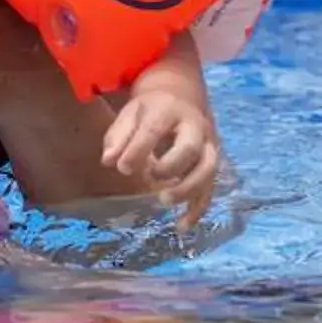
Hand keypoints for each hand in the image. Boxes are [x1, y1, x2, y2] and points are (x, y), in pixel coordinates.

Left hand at [101, 88, 222, 222]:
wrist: (182, 96)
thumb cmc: (151, 110)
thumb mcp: (130, 113)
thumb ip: (118, 136)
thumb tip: (109, 161)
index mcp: (169, 110)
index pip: (155, 129)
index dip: (139, 149)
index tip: (123, 168)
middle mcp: (194, 127)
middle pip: (190, 148)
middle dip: (170, 167)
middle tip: (150, 178)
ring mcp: (208, 145)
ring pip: (207, 169)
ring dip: (188, 189)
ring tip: (164, 201)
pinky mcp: (212, 163)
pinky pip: (211, 187)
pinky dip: (198, 208)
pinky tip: (182, 226)